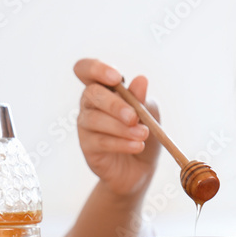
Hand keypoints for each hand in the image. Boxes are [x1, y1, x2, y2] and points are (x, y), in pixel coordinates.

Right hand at [74, 59, 160, 196]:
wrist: (141, 167)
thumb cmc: (143, 132)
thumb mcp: (149, 112)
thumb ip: (141, 98)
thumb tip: (140, 79)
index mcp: (103, 87)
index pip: (85, 69)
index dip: (96, 69)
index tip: (117, 78)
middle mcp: (90, 103)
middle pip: (91, 93)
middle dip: (114, 104)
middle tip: (134, 117)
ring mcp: (86, 124)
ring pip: (95, 119)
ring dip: (121, 127)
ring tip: (143, 134)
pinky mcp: (86, 146)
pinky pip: (100, 141)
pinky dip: (121, 143)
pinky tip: (137, 146)